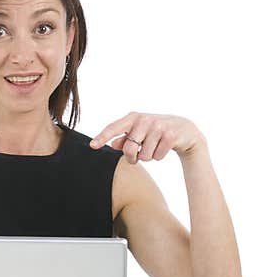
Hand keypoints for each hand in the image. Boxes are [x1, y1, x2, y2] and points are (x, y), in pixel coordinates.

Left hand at [89, 112, 205, 163]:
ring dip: (148, 157)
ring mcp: (158, 126)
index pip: (114, 128)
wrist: (184, 130)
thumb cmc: (156, 132)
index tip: (92, 146)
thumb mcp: (139, 133)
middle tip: (136, 157)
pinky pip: (157, 156)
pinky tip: (164, 148)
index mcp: (134, 118)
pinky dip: (159, 156)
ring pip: (144, 156)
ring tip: (154, 148)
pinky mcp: (170, 135)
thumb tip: (113, 145)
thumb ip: (125, 139)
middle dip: (132, 158)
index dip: (103, 137)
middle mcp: (145, 120)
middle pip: (129, 149)